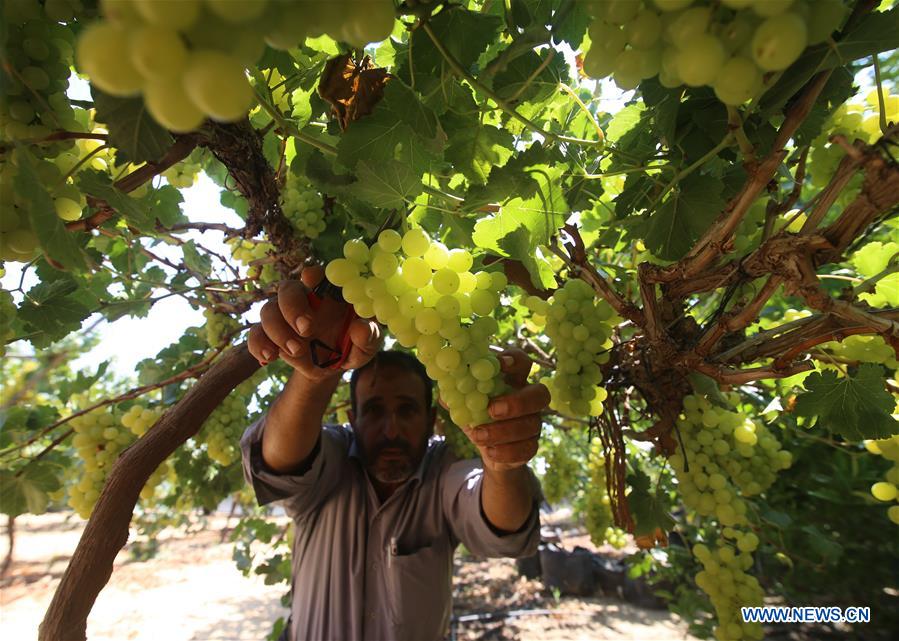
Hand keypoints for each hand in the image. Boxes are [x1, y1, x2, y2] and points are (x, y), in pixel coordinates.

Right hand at [247, 266, 381, 380]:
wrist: (333, 368)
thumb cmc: (353, 345)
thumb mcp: (368, 344)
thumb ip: (368, 336)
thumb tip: (362, 328)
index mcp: (329, 293)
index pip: (318, 275)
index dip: (313, 274)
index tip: (311, 278)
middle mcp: (304, 300)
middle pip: (287, 289)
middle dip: (292, 307)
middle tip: (306, 328)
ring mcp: (284, 317)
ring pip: (267, 310)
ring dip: (278, 330)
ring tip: (296, 351)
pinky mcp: (272, 336)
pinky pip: (256, 333)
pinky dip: (258, 344)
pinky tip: (269, 357)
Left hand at [462, 348, 548, 473]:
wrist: (489, 450)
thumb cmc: (478, 417)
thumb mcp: (463, 403)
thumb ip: (454, 394)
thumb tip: (445, 391)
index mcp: (513, 380)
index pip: (523, 362)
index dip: (515, 360)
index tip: (499, 364)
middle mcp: (528, 399)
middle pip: (540, 394)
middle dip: (518, 402)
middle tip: (492, 409)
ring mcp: (533, 423)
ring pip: (531, 425)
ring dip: (502, 431)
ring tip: (478, 435)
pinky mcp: (531, 446)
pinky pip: (527, 449)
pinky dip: (506, 451)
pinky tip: (489, 451)